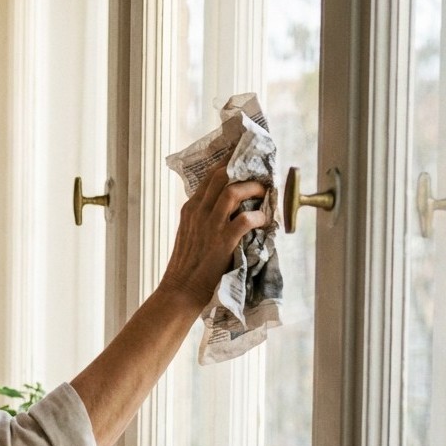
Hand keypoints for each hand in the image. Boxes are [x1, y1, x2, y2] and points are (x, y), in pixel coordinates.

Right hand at [159, 163, 270, 307]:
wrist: (181, 289)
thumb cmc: (188, 265)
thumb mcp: (189, 233)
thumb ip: (203, 217)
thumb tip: (227, 207)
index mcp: (190, 209)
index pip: (209, 176)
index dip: (228, 163)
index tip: (242, 156)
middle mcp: (198, 212)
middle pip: (220, 176)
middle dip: (243, 169)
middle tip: (259, 172)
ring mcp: (210, 225)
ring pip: (233, 191)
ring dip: (253, 188)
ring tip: (264, 192)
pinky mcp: (223, 241)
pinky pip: (245, 219)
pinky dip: (258, 216)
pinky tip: (264, 220)